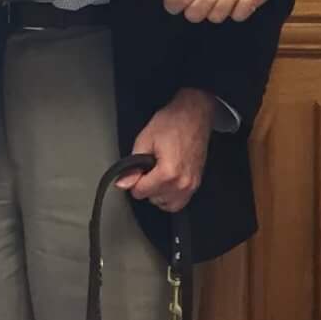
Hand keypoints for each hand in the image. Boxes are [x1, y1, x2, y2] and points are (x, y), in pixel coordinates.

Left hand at [120, 90, 215, 212]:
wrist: (194, 114)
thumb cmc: (173, 123)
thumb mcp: (145, 140)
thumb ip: (133, 166)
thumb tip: (123, 183)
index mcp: (168, 173)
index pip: (141, 192)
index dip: (134, 181)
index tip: (137, 170)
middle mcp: (182, 183)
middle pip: (153, 199)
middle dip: (146, 187)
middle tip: (146, 170)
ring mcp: (192, 185)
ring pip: (167, 204)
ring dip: (158, 194)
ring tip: (155, 177)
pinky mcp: (197, 183)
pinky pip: (180, 201)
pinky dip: (170, 197)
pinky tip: (165, 183)